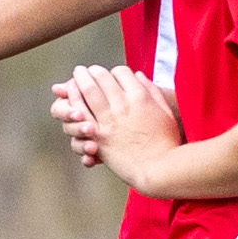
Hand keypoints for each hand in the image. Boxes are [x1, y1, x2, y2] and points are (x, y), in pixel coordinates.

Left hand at [50, 62, 182, 183]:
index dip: (115, 71)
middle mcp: (123, 105)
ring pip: (89, 91)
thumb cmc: (167, 142)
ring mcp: (110, 120)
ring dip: (80, 79)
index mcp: (141, 97)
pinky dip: (74, 101)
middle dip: (93, 71)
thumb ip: (152, 91)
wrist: (159, 168)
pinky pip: (82, 113)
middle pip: (102, 78)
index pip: (122, 72)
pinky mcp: (100, 136)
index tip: (112, 75)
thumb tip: (139, 75)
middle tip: (86, 70)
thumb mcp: (165, 112)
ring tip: (77, 74)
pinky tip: (70, 96)